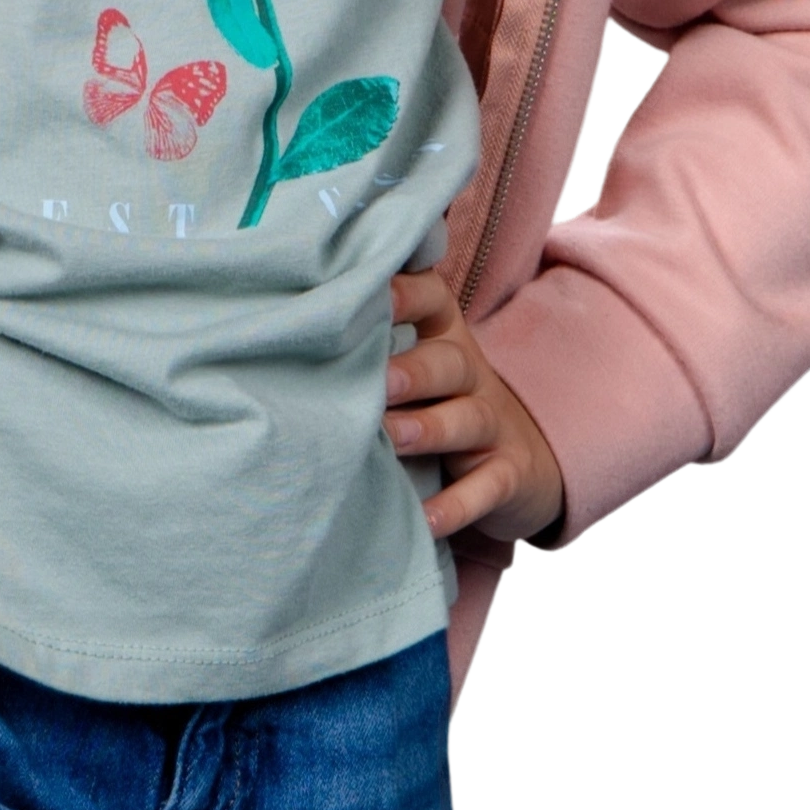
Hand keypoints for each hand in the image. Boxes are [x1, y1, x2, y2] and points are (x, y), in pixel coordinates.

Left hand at [386, 262, 567, 549]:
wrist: (521, 464)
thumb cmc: (439, 407)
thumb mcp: (416, 372)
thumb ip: (371, 352)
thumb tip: (289, 335)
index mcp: (444, 339)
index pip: (433, 299)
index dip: (406, 293)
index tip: (368, 292)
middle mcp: (471, 375)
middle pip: (451, 362)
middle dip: (414, 370)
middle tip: (378, 382)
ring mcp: (493, 426)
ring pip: (469, 418)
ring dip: (429, 428)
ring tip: (391, 437)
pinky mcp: (507, 475)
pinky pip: (486, 487)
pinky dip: (456, 505)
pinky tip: (425, 518)